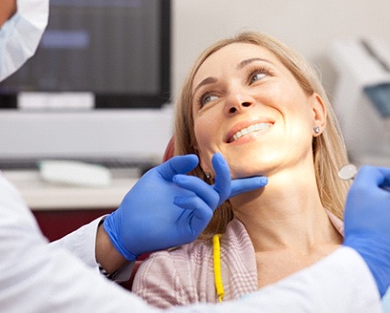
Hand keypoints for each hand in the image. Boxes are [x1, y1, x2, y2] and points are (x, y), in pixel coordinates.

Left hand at [103, 153, 266, 260]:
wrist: (126, 221)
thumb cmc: (142, 200)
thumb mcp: (160, 175)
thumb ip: (177, 165)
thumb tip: (195, 159)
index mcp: (194, 192)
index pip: (222, 186)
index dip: (243, 182)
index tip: (262, 178)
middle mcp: (199, 204)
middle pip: (224, 190)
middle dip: (226, 174)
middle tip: (219, 159)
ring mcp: (196, 218)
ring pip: (211, 198)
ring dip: (197, 185)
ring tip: (178, 181)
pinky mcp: (190, 230)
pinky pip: (203, 213)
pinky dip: (194, 201)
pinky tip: (178, 199)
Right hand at [343, 165, 389, 296]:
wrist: (371, 262)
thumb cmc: (365, 224)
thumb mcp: (360, 190)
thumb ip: (367, 172)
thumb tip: (374, 173)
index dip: (375, 175)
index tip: (360, 182)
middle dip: (379, 192)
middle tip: (362, 200)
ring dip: (382, 206)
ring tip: (366, 216)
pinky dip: (386, 220)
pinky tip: (373, 229)